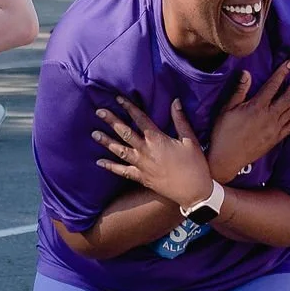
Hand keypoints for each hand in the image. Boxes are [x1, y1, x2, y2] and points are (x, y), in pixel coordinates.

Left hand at [92, 92, 216, 212]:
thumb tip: (175, 101)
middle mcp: (146, 151)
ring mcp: (141, 165)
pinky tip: (99, 162)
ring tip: (94, 134)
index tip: (118, 98)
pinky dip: (110, 167)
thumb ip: (180, 120)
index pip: (140, 119)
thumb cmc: (195, 165)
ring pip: (120, 151)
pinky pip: (122, 171)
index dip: (129, 107)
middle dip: (111, 121)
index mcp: (158, 139)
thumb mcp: (190, 140)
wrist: (194, 192)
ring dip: (106, 142)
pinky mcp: (141, 177)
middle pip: (125, 132)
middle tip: (99, 112)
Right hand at [207, 57, 289, 181]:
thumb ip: (239, 90)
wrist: (227, 158)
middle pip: (289, 96)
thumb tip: (247, 73)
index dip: (283, 72)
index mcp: (257, 106)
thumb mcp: (227, 109)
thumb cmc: (223, 132)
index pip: (273, 85)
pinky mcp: (276, 139)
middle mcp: (269, 116)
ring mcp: (275, 128)